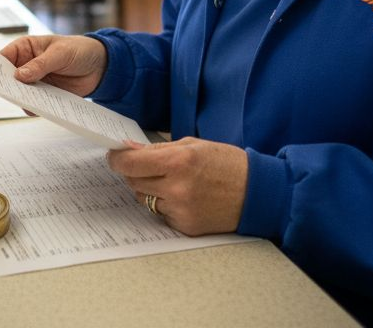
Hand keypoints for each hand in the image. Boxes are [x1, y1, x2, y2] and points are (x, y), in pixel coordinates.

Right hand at [0, 34, 106, 97]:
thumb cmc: (79, 50)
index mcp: (25, 48)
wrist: (101, 66)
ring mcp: (35, 81)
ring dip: (21, 99)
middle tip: (7, 93)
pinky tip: (38, 109)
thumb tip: (19, 76)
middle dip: (7, 86)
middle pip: (8, 78)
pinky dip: (34, 107)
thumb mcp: (60, 53)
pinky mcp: (45, 95)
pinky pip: (34, 104)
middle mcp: (26, 65)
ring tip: (26, 102)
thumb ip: (40, 65)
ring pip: (20, 93)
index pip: (3, 57)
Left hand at [108, 138, 248, 235]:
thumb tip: (129, 149)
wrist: (257, 193)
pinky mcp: (185, 226)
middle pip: (133, 181)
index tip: (115, 156)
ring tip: (172, 181)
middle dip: (135, 172)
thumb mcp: (193, 145)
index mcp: (178, 162)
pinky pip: (160, 213)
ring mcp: (180, 210)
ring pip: (144, 198)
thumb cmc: (227, 164)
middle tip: (147, 166)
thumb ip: (158, 149)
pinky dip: (165, 204)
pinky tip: (185, 197)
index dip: (117, 159)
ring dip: (150, 189)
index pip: (130, 164)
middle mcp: (176, 188)